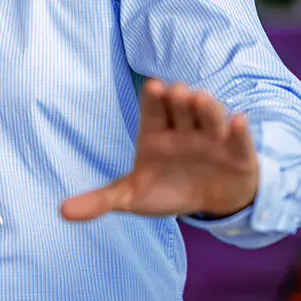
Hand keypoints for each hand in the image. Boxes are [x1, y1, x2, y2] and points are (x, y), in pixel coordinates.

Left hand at [60, 80, 258, 222]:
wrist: (212, 202)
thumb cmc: (169, 190)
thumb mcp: (133, 197)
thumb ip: (100, 200)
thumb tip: (61, 212)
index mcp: (157, 133)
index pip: (154, 110)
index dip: (154, 99)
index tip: (154, 87)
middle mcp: (185, 129)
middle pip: (182, 108)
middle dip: (180, 100)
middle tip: (177, 93)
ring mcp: (212, 138)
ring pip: (210, 117)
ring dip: (207, 108)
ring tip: (201, 100)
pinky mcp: (237, 152)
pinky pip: (239, 139)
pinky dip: (239, 131)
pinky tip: (238, 121)